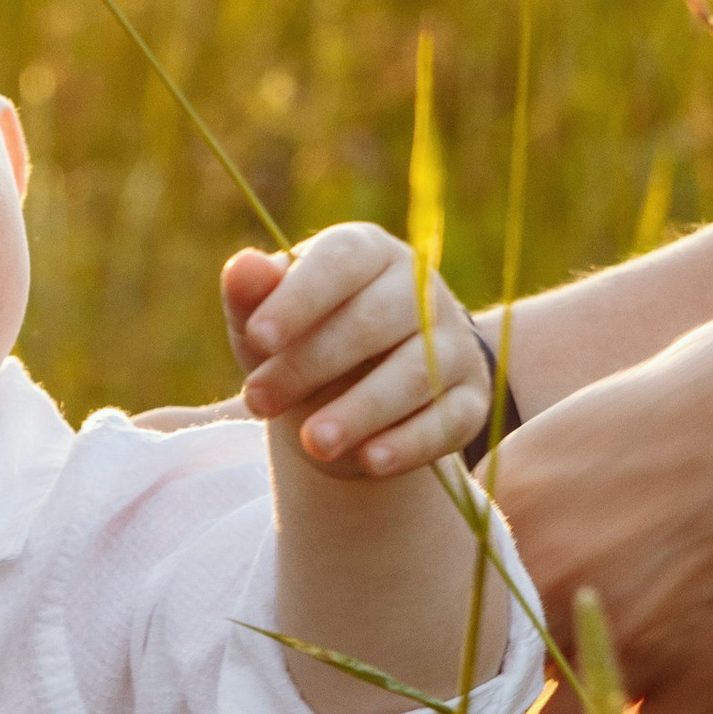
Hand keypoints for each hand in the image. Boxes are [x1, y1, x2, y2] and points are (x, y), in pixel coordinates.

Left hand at [224, 228, 489, 479]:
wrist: (353, 395)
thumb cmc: (301, 342)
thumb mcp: (267, 321)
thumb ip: (252, 296)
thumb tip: (242, 269)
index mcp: (368, 252)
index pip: (341, 261)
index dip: (300, 297)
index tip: (258, 337)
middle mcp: (420, 289)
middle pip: (374, 320)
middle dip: (311, 363)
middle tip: (259, 402)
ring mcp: (452, 344)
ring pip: (415, 373)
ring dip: (361, 410)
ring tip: (313, 443)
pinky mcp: (470, 398)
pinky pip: (448, 420)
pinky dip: (409, 443)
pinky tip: (370, 461)